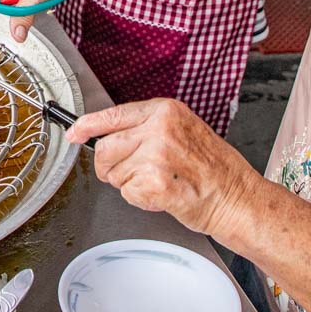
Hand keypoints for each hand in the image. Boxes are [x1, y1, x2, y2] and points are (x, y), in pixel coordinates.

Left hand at [66, 99, 260, 241]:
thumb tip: (109, 135)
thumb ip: (148, 128)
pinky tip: (164, 195)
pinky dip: (140, 200)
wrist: (237, 198)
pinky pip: (127, 193)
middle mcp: (158, 128)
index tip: (72, 133)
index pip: (112, 115)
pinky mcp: (155, 182)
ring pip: (114, 173)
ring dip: (129, 185)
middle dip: (109, 167)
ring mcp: (156, 154)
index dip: (86, 126)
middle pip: (105, 147)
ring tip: (159, 183)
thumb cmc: (213, 169)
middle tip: (132, 174)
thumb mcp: (183, 130)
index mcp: (164, 111)